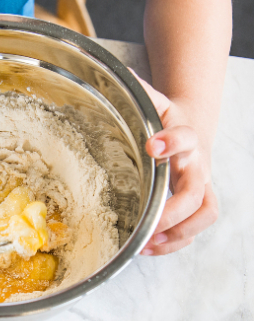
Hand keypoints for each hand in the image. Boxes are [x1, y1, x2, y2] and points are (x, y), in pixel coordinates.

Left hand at [134, 73, 217, 254]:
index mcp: (184, 135)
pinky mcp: (198, 202)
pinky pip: (195, 228)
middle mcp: (197, 163)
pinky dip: (176, 241)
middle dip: (175, 209)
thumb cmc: (166, 118)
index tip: (153, 145)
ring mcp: (201, 185)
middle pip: (198, 191)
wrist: (191, 127)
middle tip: (149, 217)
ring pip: (204, 214)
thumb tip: (116, 74)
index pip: (186, 137)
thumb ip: (137, 92)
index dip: (172, 142)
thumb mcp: (152, 101)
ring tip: (148, 242)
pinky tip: (149, 246)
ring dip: (179, 232)